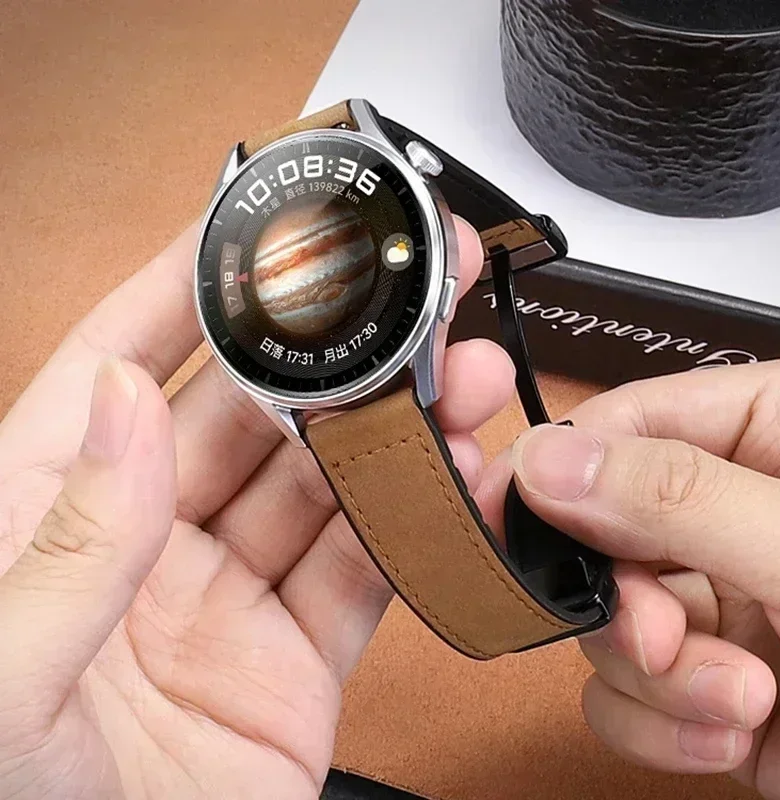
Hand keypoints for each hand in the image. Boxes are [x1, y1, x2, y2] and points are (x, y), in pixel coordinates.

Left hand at [0, 218, 513, 799]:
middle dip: (330, 352)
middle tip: (399, 297)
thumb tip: (128, 402)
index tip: (247, 230)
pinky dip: (414, 526)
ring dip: (392, 431)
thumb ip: (71, 540)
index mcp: (55, 516)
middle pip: (252, 415)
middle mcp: (151, 542)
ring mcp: (230, 599)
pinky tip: (455, 481)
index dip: (183, 290)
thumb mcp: (1, 676)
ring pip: (324, 486)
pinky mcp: (296, 661)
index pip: (120, 368)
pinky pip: (364, 574)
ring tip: (456, 378)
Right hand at [505, 359, 779, 798]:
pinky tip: (728, 735)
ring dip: (653, 674)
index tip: (501, 516)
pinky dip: (658, 725)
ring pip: (608, 618)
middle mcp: (738, 513)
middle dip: (625, 599)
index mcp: (775, 435)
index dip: (557, 468)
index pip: (627, 423)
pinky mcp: (713, 682)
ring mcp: (724, 601)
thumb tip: (549, 461)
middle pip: (602, 530)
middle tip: (659, 635)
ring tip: (740, 702)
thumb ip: (679, 500)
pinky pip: (626, 692)